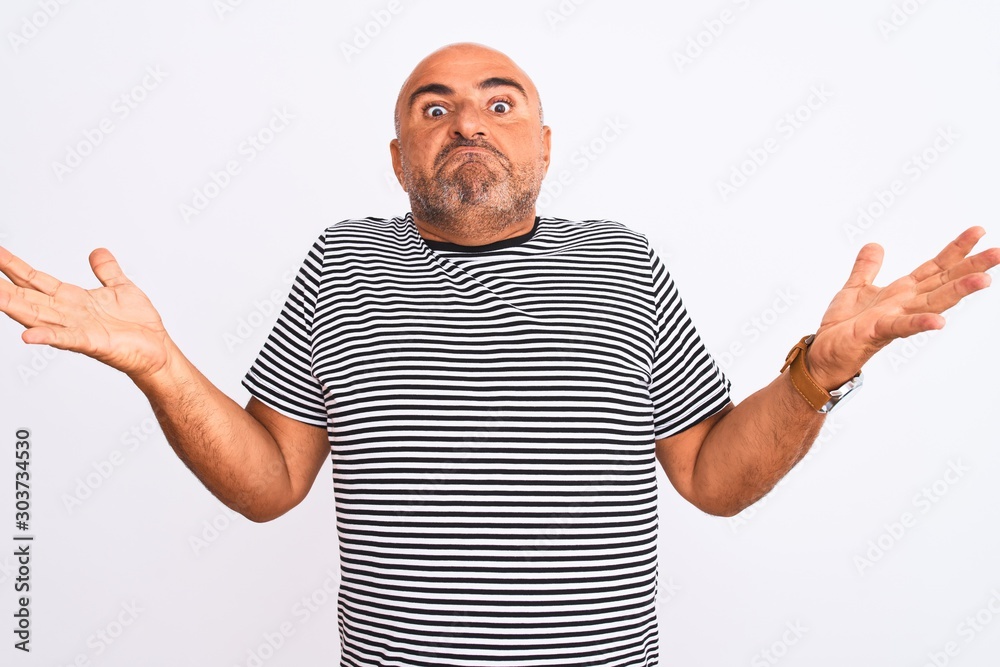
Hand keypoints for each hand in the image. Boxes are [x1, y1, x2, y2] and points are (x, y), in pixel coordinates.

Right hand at [0, 246, 170, 379]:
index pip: (35, 280)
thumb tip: (97, 252)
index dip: (14, 267)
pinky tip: (28, 335)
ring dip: (14, 307)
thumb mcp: (121, 288)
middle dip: (2, 287)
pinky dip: (48, 337)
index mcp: (73, 300)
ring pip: (38, 316)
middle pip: (27, 296)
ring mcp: (77, 329)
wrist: (158, 350)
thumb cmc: (138, 326)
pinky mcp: (92, 343)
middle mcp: (68, 314)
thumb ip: (106, 271)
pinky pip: (66, 339)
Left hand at [807, 226, 998, 387]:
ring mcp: (895, 318)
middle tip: (998, 252)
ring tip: (984, 279)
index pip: (935, 267)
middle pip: (944, 282)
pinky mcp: (878, 331)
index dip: (956, 250)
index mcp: (902, 292)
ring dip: (958, 291)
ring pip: (932, 302)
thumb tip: (874, 245)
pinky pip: (902, 326)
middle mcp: (905, 304)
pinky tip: (939, 322)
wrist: (824, 354)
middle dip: (971, 267)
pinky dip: (920, 323)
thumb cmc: (843, 327)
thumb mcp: (854, 288)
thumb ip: (866, 268)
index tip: (978, 231)